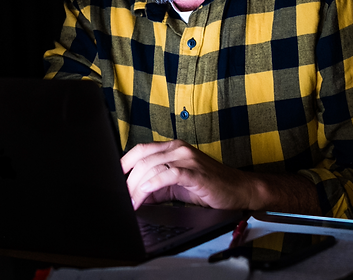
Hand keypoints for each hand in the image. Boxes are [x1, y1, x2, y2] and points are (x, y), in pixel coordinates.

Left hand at [121, 140, 254, 209]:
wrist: (238, 189)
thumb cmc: (208, 186)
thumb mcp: (177, 185)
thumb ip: (156, 187)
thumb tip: (134, 196)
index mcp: (173, 148)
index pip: (141, 150)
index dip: (124, 163)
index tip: (114, 180)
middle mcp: (178, 149)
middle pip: (143, 160)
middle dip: (129, 181)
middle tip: (123, 199)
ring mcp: (187, 158)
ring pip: (152, 167)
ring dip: (137, 187)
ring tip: (131, 203)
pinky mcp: (195, 172)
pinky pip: (169, 174)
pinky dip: (154, 184)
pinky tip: (145, 193)